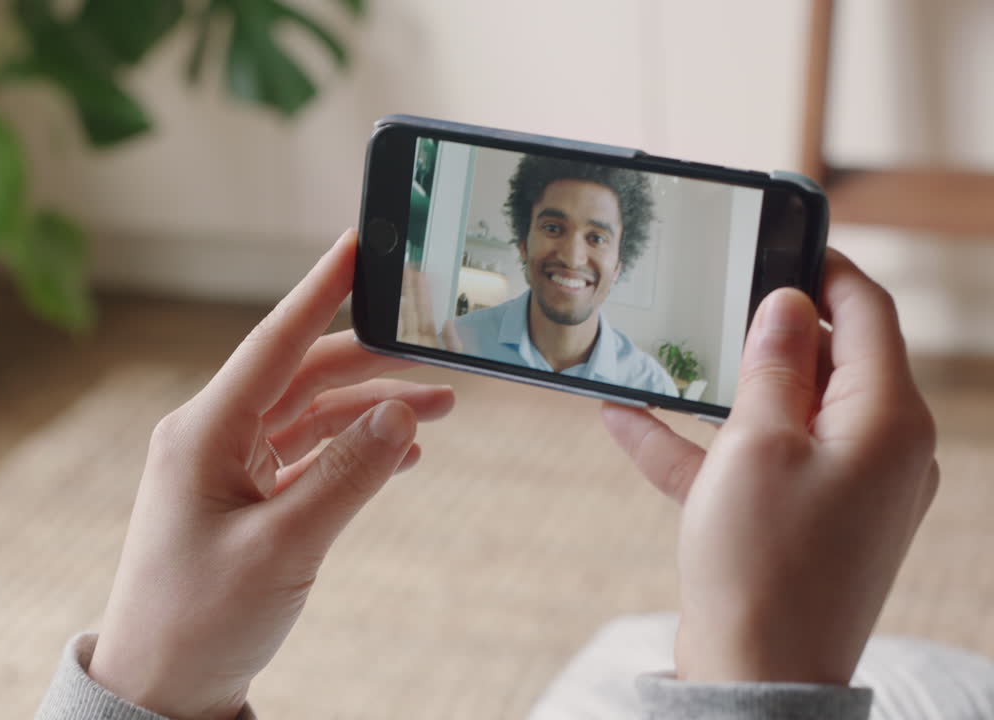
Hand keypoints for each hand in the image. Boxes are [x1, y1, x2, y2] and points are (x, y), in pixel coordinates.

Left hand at [87, 230, 454, 719]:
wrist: (159, 688)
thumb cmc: (199, 621)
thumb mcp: (282, 549)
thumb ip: (346, 476)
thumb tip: (399, 413)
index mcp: (203, 433)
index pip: (275, 342)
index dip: (322, 289)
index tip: (361, 244)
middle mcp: (212, 438)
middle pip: (302, 375)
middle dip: (371, 358)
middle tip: (435, 346)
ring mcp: (227, 469)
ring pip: (310, 415)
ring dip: (371, 408)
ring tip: (439, 405)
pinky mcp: (243, 500)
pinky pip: (305, 457)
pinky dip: (352, 451)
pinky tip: (399, 452)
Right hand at [601, 249, 937, 685]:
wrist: (757, 677)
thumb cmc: (762, 563)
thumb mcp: (758, 444)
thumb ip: (774, 365)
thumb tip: (788, 304)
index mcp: (887, 421)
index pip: (868, 314)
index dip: (825, 269)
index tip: (782, 238)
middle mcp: (878, 450)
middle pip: (828, 362)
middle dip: (766, 329)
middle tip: (714, 293)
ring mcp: (842, 488)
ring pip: (782, 412)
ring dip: (722, 388)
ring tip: (667, 353)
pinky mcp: (802, 520)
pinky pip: (753, 464)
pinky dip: (701, 443)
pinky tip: (627, 419)